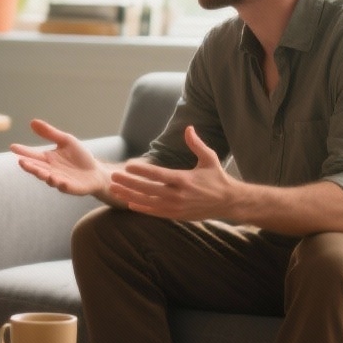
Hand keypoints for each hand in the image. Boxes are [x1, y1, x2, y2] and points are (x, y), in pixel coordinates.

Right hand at [11, 119, 110, 196]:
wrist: (95, 171)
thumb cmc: (79, 156)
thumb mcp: (65, 140)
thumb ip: (49, 133)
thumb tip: (32, 122)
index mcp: (48, 159)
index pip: (32, 155)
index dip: (23, 151)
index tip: (13, 147)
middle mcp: (50, 170)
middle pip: (37, 168)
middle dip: (29, 166)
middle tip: (21, 162)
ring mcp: (59, 180)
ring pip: (48, 179)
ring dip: (43, 176)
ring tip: (40, 172)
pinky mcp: (70, 188)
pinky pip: (64, 187)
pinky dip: (61, 184)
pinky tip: (58, 181)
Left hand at [109, 126, 236, 221]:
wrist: (229, 203)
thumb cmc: (217, 178)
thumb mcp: (209, 158)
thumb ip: (197, 144)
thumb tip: (188, 128)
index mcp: (185, 179)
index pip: (159, 174)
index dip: (143, 171)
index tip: (128, 165)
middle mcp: (178, 195)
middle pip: (148, 189)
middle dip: (129, 183)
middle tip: (113, 176)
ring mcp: (176, 207)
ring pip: (148, 201)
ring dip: (129, 195)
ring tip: (114, 189)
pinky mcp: (176, 215)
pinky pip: (155, 212)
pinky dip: (141, 208)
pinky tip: (128, 203)